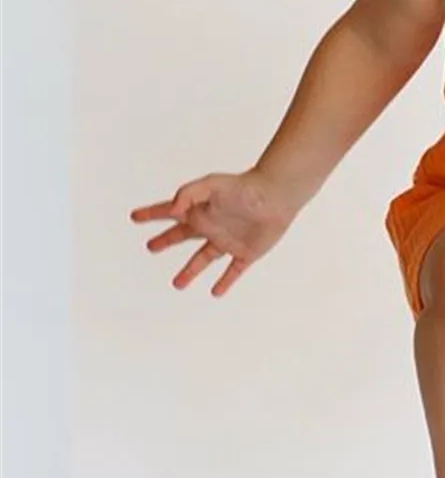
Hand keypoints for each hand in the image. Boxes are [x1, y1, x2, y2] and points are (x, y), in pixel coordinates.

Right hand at [131, 169, 299, 295]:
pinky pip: (233, 271)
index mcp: (200, 210)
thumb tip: (173, 211)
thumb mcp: (211, 185)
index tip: (135, 217)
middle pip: (182, 236)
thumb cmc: (245, 186)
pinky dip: (225, 282)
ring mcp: (228, 240)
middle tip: (150, 247)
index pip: (170, 213)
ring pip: (203, 259)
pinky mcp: (245, 253)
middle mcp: (211, 226)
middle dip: (166, 240)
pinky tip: (216, 292)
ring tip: (177, 284)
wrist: (277, 196)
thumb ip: (188, 194)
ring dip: (190, 272)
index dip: (152, 214)